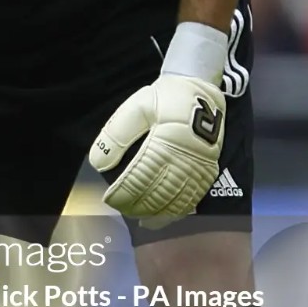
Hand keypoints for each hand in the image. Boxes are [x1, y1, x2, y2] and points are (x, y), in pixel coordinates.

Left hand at [88, 74, 225, 219]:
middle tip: (120, 209)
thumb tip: (98, 163)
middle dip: (136, 206)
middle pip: (157, 193)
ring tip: (138, 217)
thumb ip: (115, 135)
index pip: (139, 178)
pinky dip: (177, 211)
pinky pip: (193, 198)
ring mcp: (199, 167)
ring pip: (175, 200)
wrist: (200, 89)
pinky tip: (163, 216)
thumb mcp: (135, 107)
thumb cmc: (164, 98)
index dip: (123, 193)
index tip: (109, 199)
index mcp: (165, 142)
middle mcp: (184, 159)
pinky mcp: (209, 170)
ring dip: (155, 212)